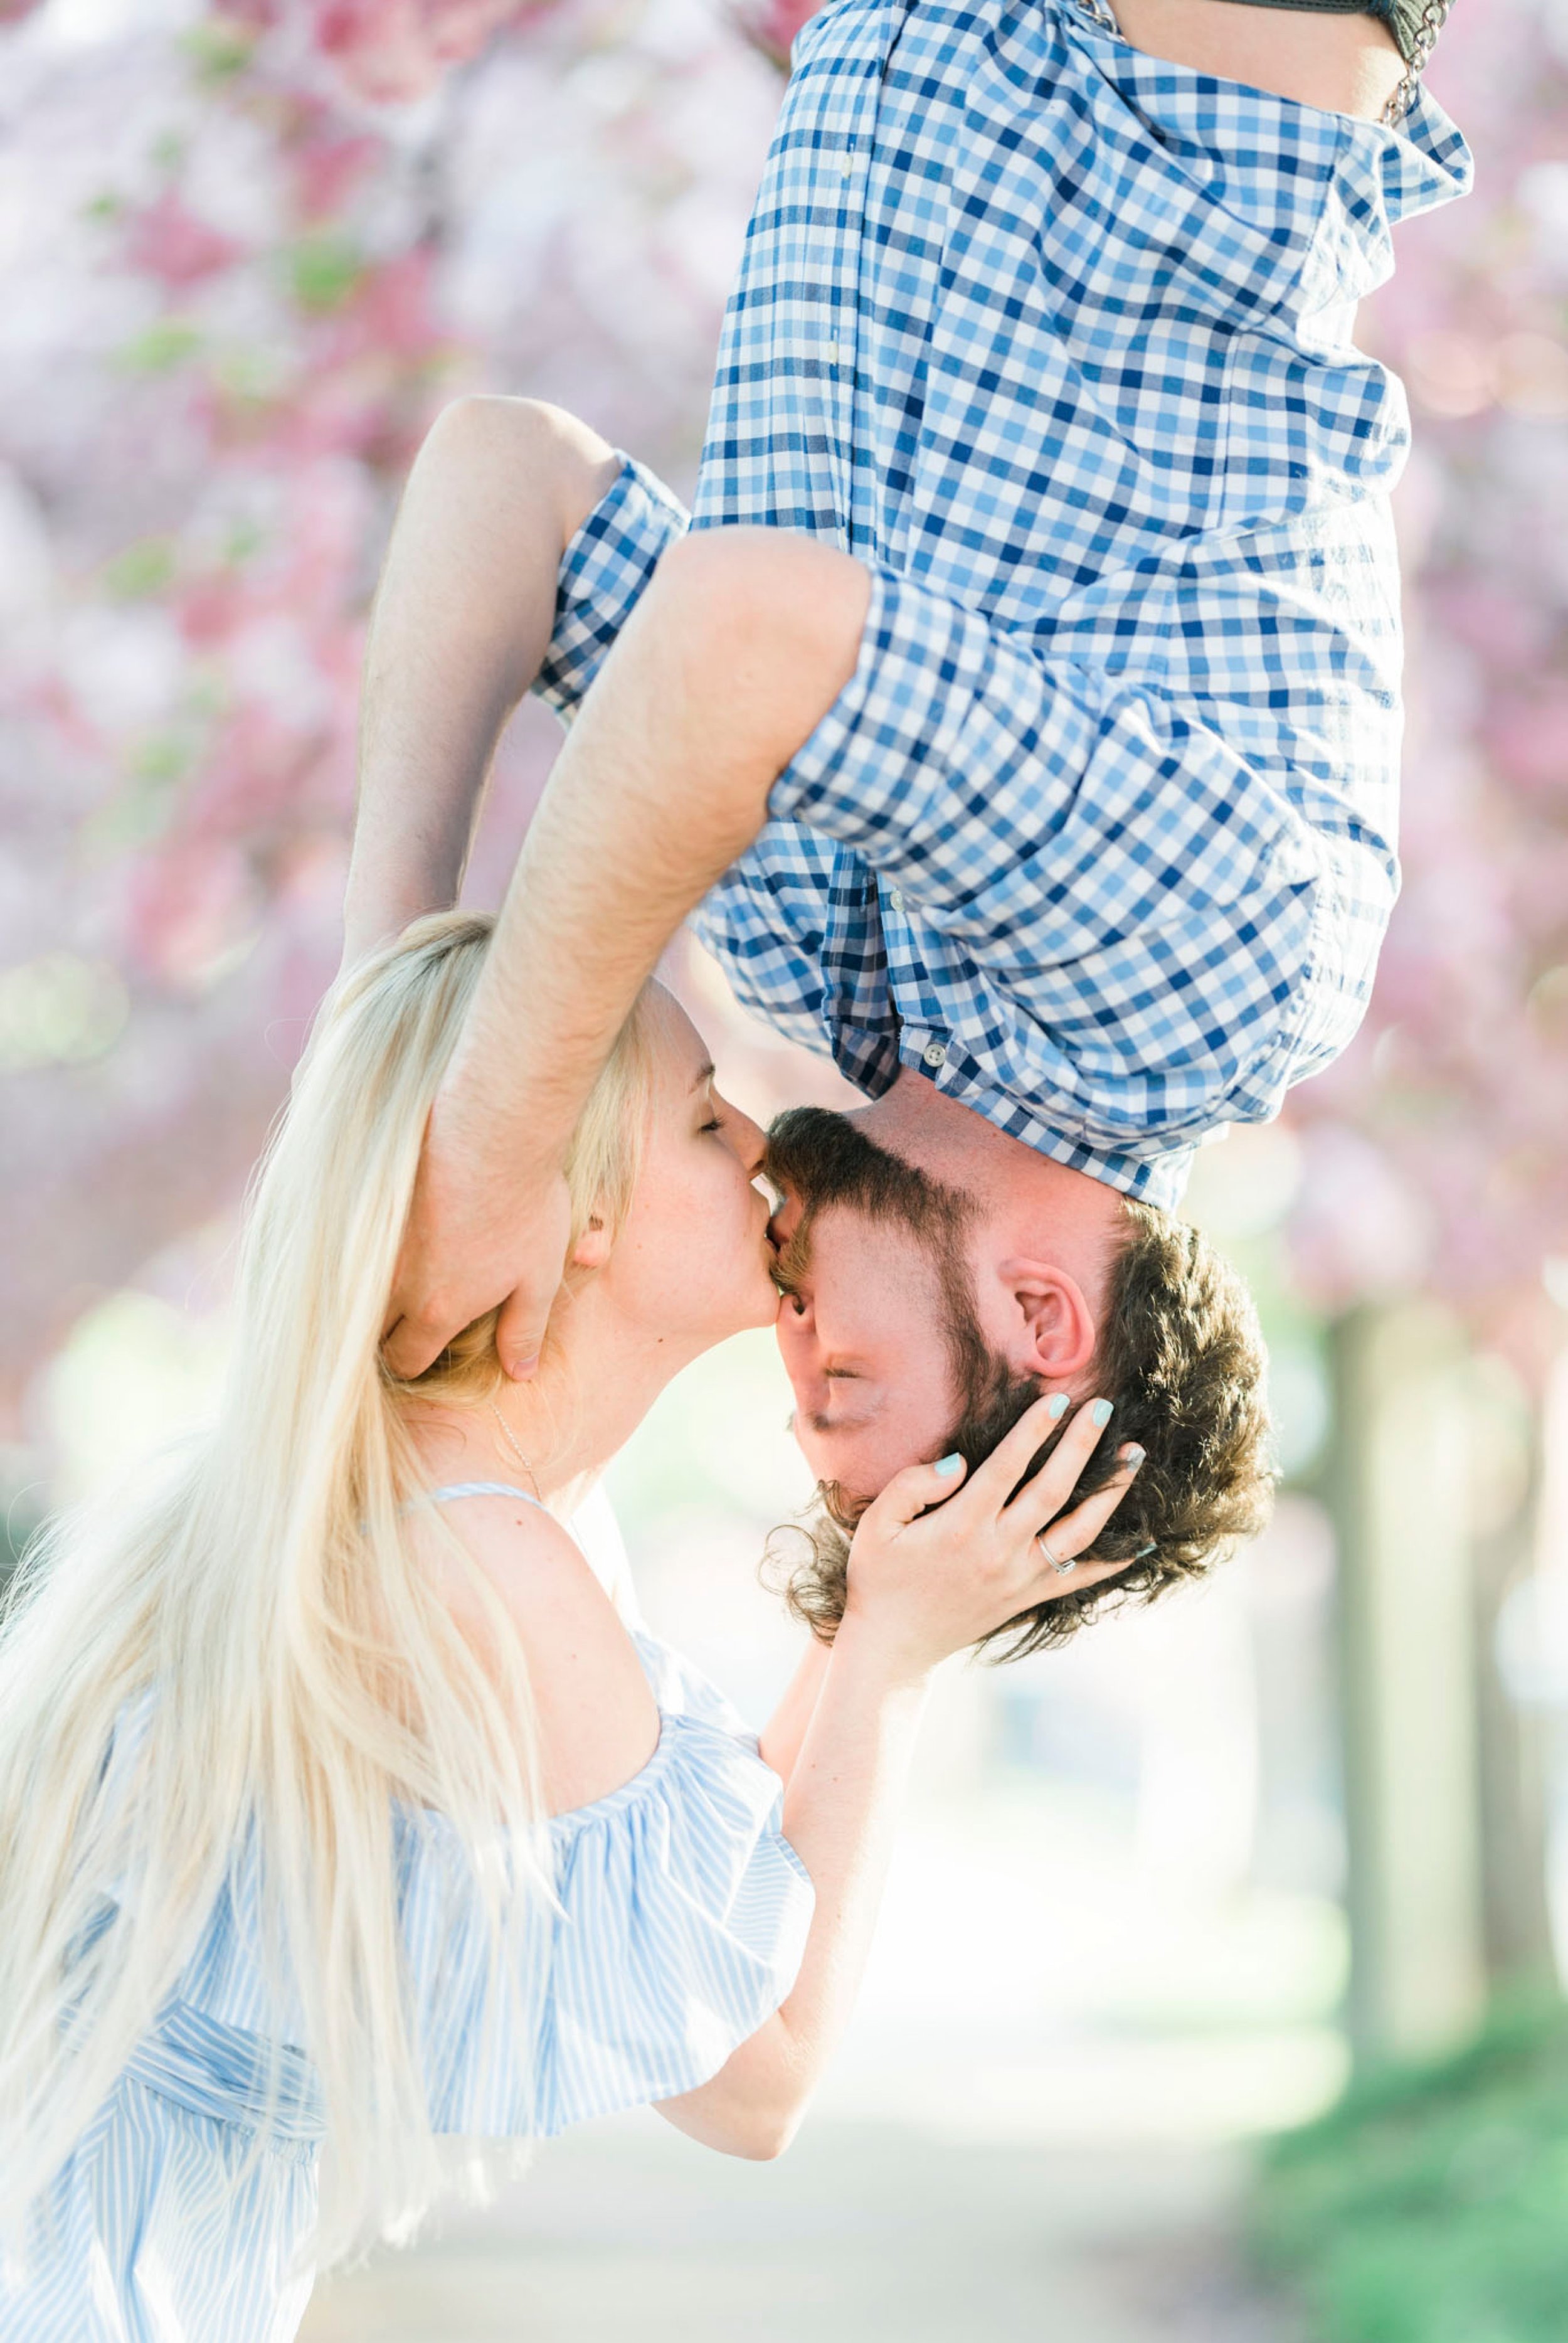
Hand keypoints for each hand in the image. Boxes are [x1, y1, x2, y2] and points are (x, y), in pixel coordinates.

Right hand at [381, 1086, 571, 1381]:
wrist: (492, 1135)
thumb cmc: (523, 1208)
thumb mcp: (539, 1278)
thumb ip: (523, 1331)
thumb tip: (520, 1373)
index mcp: (437, 1310)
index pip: (406, 1360)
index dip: (414, 1363)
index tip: (423, 1352)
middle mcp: (397, 1284)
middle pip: (369, 1330)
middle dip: (382, 1335)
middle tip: (402, 1321)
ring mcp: (379, 1243)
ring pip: (354, 1288)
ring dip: (366, 1295)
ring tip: (389, 1284)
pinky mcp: (370, 1204)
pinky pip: (350, 1242)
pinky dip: (358, 1252)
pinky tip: (381, 1238)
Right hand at [839, 1391, 1140, 1683]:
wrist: (892, 1644)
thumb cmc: (880, 1577)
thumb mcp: (877, 1525)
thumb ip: (912, 1486)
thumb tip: (959, 1462)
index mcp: (959, 1527)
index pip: (1006, 1467)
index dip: (1033, 1430)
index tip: (1058, 1398)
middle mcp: (997, 1551)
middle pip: (1051, 1491)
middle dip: (1080, 1446)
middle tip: (1103, 1406)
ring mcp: (1018, 1578)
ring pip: (1078, 1531)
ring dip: (1109, 1492)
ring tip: (1133, 1455)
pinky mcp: (1029, 1598)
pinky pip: (1080, 1578)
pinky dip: (1115, 1561)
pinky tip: (1145, 1540)